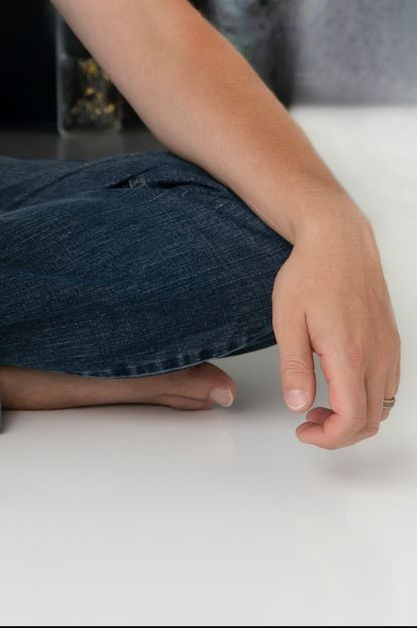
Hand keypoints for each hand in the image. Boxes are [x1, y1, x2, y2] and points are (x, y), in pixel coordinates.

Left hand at [273, 211, 400, 447]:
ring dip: (355, 419)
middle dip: (339, 434)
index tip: (303, 431)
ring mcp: (389, 350)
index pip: (352, 418)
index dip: (329, 438)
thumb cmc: (309, 276)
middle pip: (372, 421)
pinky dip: (368, 400)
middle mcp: (378, 357)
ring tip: (319, 406)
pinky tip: (339, 387)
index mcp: (350, 355)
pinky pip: (388, 387)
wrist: (339, 243)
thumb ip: (294, 368)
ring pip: (384, 407)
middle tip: (307, 423)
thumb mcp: (287, 322)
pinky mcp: (392, 343)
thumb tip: (298, 406)